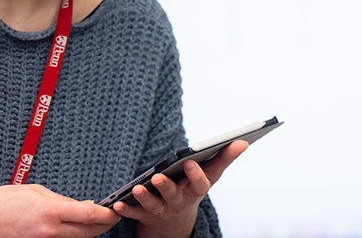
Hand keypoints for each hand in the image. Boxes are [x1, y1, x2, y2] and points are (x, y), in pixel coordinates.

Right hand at [0, 184, 119, 237]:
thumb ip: (61, 200)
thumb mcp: (35, 191)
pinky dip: (71, 237)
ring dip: (88, 232)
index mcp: (49, 212)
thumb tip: (82, 206)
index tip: (113, 210)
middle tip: (110, 216)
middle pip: (89, 233)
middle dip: (103, 225)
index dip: (106, 214)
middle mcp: (49, 232)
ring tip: (92, 220)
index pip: (89, 215)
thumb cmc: (1, 202)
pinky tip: (73, 228)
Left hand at [113, 140, 247, 237]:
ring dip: (144, 197)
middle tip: (158, 177)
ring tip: (137, 188)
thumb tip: (244, 140)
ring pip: (152, 205)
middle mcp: (179, 202)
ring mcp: (161, 210)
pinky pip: (134, 213)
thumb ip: (225, 157)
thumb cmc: (193, 187)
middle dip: (166, 187)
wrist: (175, 221)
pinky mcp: (144, 214)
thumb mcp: (210, 175)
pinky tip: (117, 202)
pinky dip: (126, 209)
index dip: (195, 175)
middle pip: (173, 195)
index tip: (190, 162)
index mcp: (195, 191)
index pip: (199, 184)